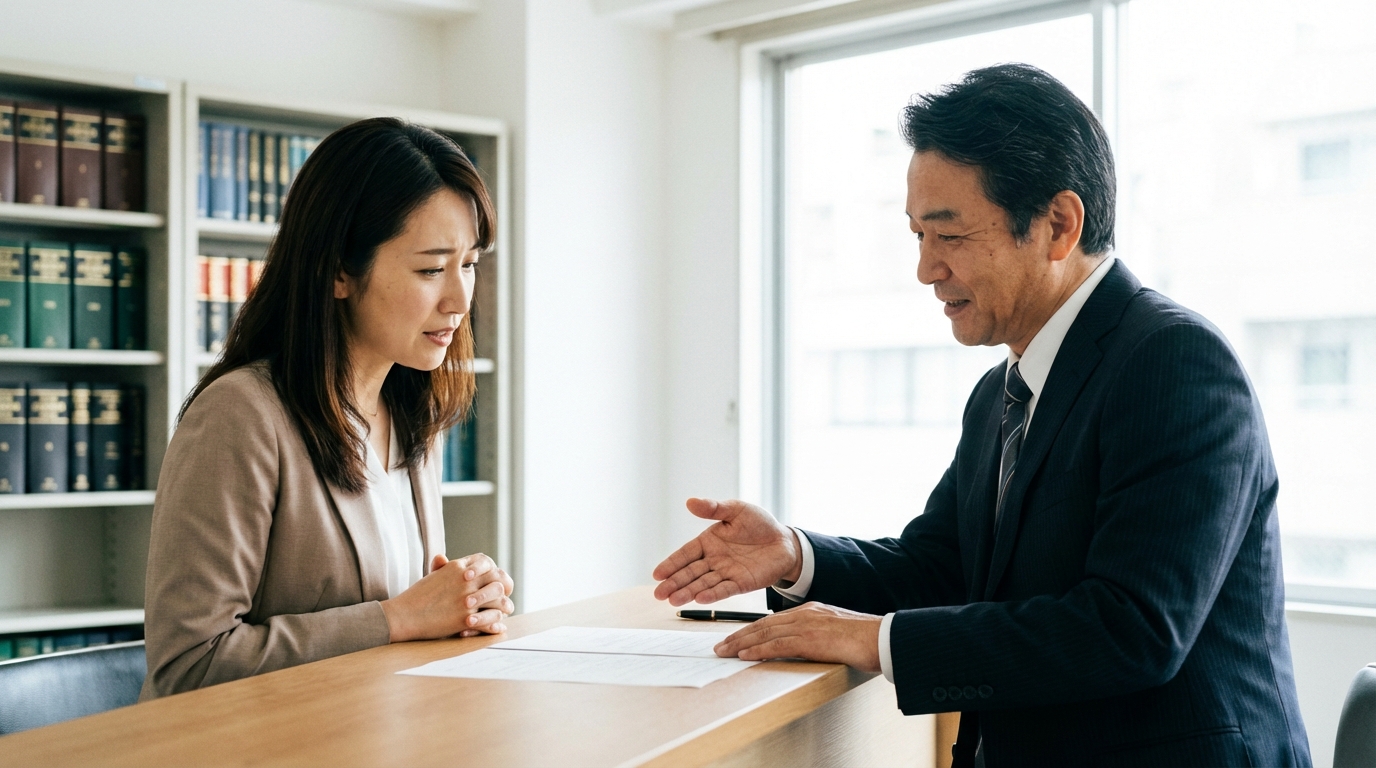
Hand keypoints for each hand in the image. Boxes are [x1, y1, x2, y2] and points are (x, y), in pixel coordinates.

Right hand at [381, 553, 514, 641]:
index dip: (494, 571)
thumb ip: (444, 567)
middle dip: (504, 589)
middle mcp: (466, 580)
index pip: (487, 562)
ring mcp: (467, 599)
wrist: (404, 615)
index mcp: (458, 566)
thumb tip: (444, 559)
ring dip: (503, 608)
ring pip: (500, 601)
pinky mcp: (466, 618)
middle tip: (504, 597)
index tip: (496, 580)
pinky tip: (498, 628)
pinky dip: (496, 626)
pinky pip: (491, 621)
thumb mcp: (433, 576)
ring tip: (503, 613)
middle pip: (498, 580)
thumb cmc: (416, 596)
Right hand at [652, 498, 801, 606]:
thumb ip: (714, 508)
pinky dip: (713, 594)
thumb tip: (690, 501)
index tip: (657, 575)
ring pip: (703, 584)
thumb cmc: (759, 523)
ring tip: (674, 600)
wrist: (785, 541)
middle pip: (690, 573)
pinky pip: (724, 589)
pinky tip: (700, 599)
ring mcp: (726, 573)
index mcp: (708, 541)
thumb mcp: (736, 510)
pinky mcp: (741, 584)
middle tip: (659, 594)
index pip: (685, 554)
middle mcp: (714, 560)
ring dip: (688, 592)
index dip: (671, 564)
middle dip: (674, 583)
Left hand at [714, 602, 881, 672]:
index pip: (772, 620)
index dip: (751, 630)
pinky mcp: (811, 639)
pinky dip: (758, 650)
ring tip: (723, 652)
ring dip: (741, 643)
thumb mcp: (836, 633)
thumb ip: (817, 637)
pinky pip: (777, 644)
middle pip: (763, 624)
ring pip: (765, 633)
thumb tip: (803, 648)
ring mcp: (807, 625)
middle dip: (738, 636)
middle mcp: (805, 614)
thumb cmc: (865, 640)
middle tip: (720, 646)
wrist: (883, 638)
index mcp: (811, 610)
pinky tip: (744, 655)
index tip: (735, 639)